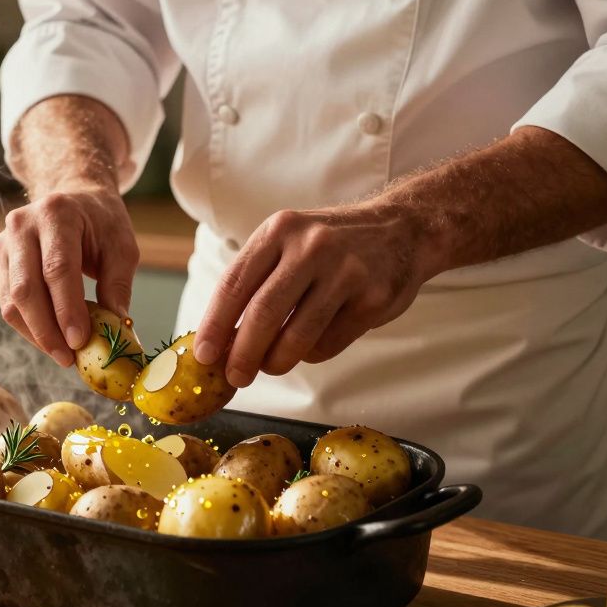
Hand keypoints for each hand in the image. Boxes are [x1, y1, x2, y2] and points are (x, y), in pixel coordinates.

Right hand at [0, 187, 139, 366]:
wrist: (73, 198)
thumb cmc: (101, 223)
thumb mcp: (122, 246)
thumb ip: (118, 285)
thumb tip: (115, 328)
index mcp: (56, 213)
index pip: (57, 268)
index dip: (66, 309)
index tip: (79, 342)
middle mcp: (22, 225)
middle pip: (26, 288)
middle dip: (46, 330)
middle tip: (68, 358)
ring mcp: (4, 243)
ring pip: (11, 300)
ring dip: (35, 334)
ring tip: (62, 354)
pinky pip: (7, 302)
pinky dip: (28, 326)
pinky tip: (50, 339)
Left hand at [192, 203, 439, 386]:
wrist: (402, 229)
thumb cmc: (329, 246)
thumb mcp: (288, 243)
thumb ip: (255, 283)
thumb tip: (220, 340)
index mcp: (279, 230)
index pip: (235, 283)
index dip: (215, 324)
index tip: (204, 356)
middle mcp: (311, 246)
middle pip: (263, 313)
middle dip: (243, 354)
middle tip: (235, 376)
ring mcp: (346, 271)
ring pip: (298, 336)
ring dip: (277, 361)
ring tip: (271, 366)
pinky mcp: (373, 298)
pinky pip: (329, 343)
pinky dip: (311, 354)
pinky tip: (311, 344)